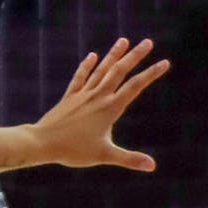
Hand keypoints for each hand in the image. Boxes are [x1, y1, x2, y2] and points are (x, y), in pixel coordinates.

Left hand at [33, 37, 170, 170]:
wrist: (42, 143)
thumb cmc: (73, 151)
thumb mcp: (104, 155)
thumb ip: (129, 159)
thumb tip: (152, 166)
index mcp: (109, 108)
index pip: (135, 86)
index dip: (151, 74)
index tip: (165, 63)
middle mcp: (98, 97)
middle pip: (119, 71)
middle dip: (135, 56)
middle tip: (148, 42)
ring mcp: (83, 95)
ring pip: (101, 70)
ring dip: (113, 55)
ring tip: (123, 40)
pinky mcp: (70, 97)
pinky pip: (81, 77)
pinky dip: (87, 66)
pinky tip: (93, 56)